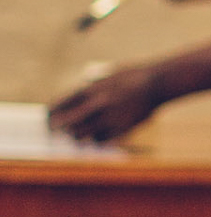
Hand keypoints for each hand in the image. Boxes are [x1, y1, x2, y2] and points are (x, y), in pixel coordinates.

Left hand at [49, 65, 165, 142]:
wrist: (157, 83)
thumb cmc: (133, 76)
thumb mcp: (108, 75)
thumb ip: (93, 86)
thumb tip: (81, 96)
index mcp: (92, 89)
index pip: (62, 104)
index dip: (52, 113)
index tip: (48, 118)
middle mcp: (97, 104)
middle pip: (68, 122)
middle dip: (58, 128)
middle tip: (54, 132)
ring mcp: (109, 117)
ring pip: (83, 135)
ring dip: (78, 136)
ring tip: (77, 136)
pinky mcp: (122, 128)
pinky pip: (102, 141)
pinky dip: (97, 141)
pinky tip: (97, 139)